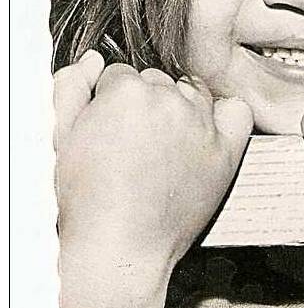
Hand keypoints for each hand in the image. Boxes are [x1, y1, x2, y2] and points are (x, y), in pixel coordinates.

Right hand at [54, 50, 252, 269]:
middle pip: (158, 81)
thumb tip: (92, 60)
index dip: (110, 101)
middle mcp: (168, 100)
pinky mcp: (226, 150)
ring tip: (162, 143)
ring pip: (193, 92)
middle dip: (145, 102)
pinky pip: (238, 111)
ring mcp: (201, 124)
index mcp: (127, 91)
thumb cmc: (87, 200)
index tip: (109, 125)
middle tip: (134, 139)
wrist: (120, 246)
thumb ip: (71, 89)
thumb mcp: (61, 137)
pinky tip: (206, 130)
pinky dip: (226, 114)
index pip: (121, 75)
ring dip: (180, 107)